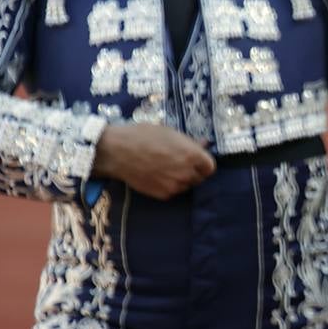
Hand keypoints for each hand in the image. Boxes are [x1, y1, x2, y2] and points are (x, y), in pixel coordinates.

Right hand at [91, 122, 214, 199]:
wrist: (117, 152)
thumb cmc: (144, 136)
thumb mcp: (170, 133)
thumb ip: (190, 142)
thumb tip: (204, 144)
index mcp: (192, 155)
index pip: (210, 167)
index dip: (204, 163)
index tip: (196, 160)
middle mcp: (187, 173)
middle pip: (200, 178)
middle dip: (194, 172)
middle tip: (180, 164)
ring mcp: (175, 186)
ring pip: (187, 186)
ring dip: (182, 180)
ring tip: (167, 169)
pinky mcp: (163, 195)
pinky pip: (173, 192)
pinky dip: (170, 186)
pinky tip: (158, 176)